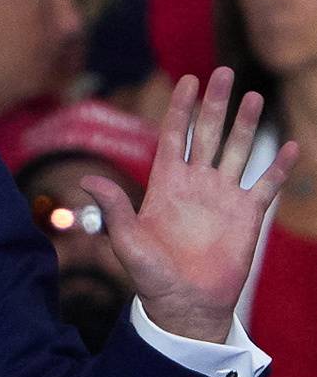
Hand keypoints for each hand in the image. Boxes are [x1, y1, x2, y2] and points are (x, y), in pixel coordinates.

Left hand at [81, 67, 297, 342]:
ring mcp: (223, 197)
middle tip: (223, 71)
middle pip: (208, 133)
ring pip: (237, 150)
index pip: (175, 135)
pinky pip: (266, 184)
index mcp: (165, 183)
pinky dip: (279, 166)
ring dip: (246, 124)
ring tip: (253, 95)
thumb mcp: (127, 241)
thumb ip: (113, 208)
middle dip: (215, 103)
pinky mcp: (247, 216)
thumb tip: (85, 180)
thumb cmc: (150, 276)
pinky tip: (290, 146)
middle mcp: (196, 183)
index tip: (187, 79)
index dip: (181, 108)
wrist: (184, 306)